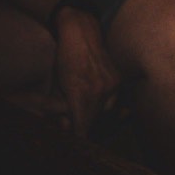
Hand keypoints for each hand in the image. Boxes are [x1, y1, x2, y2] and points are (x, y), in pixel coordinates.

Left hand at [52, 10, 120, 137]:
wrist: (80, 30)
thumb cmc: (63, 57)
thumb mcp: (57, 85)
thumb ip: (62, 109)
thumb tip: (67, 126)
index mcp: (82, 94)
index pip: (82, 129)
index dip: (78, 139)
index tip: (74, 144)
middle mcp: (100, 91)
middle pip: (94, 123)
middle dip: (84, 126)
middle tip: (74, 127)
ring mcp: (112, 84)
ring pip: (105, 113)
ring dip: (94, 116)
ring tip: (84, 113)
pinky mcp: (117, 78)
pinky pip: (113, 100)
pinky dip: (104, 104)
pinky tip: (97, 103)